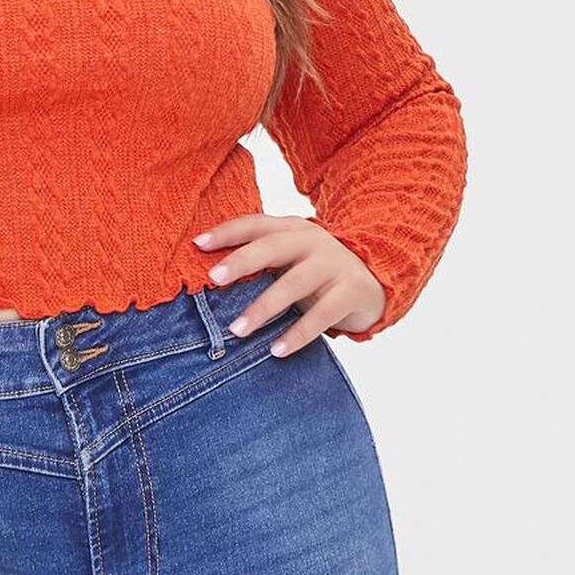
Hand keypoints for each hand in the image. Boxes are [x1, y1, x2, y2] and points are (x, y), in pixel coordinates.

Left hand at [192, 213, 386, 356]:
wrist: (377, 281)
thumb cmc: (318, 273)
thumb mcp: (292, 259)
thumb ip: (261, 262)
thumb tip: (209, 279)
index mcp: (293, 228)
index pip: (255, 224)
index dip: (226, 232)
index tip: (197, 245)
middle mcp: (313, 241)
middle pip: (272, 247)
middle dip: (241, 262)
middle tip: (213, 279)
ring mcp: (334, 264)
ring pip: (294, 283)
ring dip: (263, 307)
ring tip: (238, 330)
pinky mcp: (351, 291)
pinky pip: (321, 315)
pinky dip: (298, 334)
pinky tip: (277, 350)